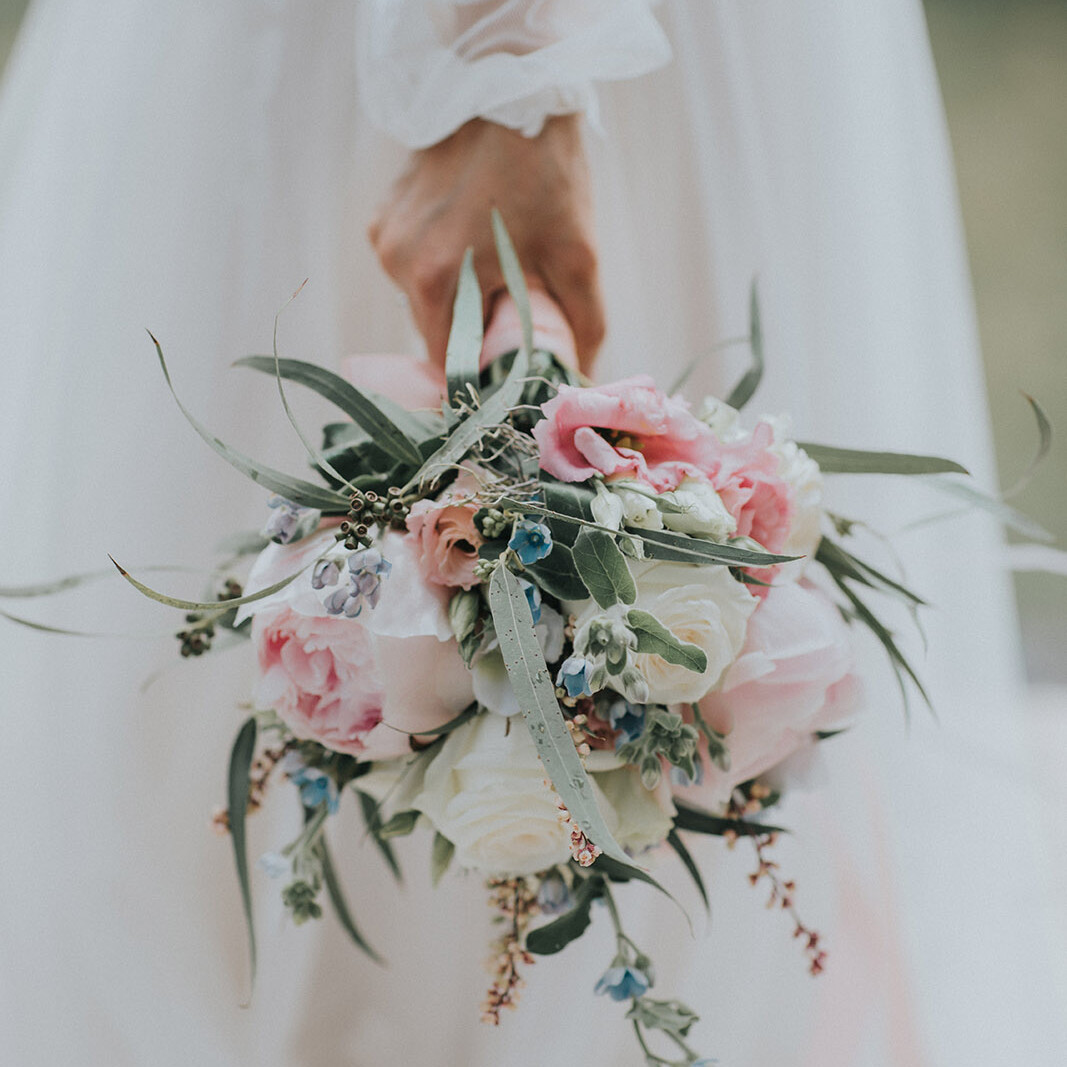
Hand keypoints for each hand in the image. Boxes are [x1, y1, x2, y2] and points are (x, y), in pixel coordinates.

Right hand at [369, 116, 603, 371]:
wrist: (511, 85)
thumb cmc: (545, 171)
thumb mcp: (578, 255)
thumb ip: (584, 326)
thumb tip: (580, 376)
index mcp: (437, 282)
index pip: (452, 368)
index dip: (483, 377)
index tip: (509, 370)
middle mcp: (398, 266)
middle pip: (437, 336)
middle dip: (476, 334)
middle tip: (514, 308)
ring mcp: (386, 240)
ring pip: (425, 303)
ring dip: (459, 299)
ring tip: (495, 264)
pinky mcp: (383, 220)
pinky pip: (412, 268)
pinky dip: (442, 268)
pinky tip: (472, 238)